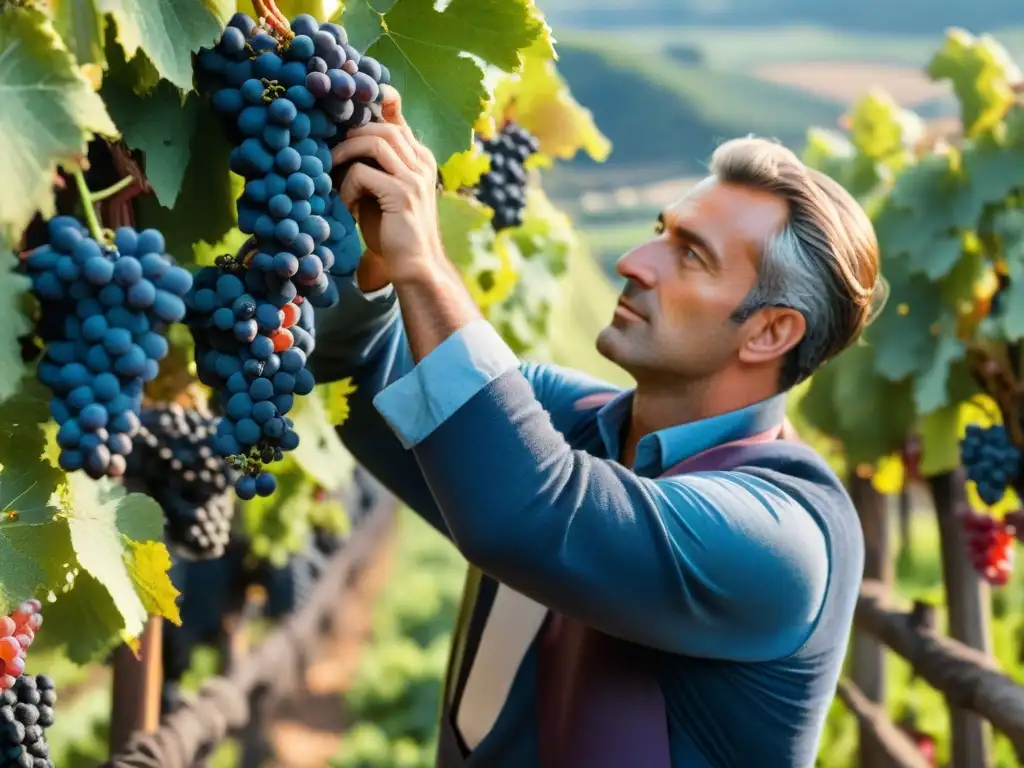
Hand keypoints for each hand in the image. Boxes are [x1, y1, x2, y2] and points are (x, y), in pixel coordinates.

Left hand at [332, 86, 443, 286]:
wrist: (414, 266)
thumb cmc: (393, 230)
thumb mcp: (384, 190)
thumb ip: (374, 166)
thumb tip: (339, 142)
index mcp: (420, 158)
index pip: (397, 117)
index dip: (375, 103)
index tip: (346, 106)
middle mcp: (421, 162)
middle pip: (383, 125)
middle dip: (351, 133)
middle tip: (331, 153)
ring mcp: (415, 177)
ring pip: (375, 141)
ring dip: (345, 153)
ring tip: (331, 172)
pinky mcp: (402, 194)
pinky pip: (363, 173)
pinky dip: (347, 186)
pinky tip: (347, 204)